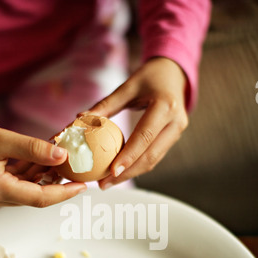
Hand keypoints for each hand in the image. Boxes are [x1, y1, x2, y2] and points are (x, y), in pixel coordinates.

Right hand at [0, 114, 86, 209]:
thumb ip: (32, 148)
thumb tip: (62, 156)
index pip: (39, 198)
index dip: (63, 193)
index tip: (82, 187)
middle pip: (34, 195)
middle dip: (55, 182)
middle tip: (73, 167)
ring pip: (26, 190)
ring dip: (42, 176)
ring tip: (57, 158)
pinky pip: (15, 185)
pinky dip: (28, 174)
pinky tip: (38, 159)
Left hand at [83, 57, 188, 188]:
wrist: (174, 74)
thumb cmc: (149, 77)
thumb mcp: (127, 86)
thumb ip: (106, 104)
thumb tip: (80, 119)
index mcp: (165, 106)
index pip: (145, 137)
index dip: (128, 156)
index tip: (111, 172)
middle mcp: (176, 122)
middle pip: (151, 156)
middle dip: (127, 173)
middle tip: (105, 183)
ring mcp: (177, 132)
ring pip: (154, 160)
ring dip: (131, 174)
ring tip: (109, 182)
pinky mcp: (173, 138)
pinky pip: (155, 156)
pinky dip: (137, 166)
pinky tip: (120, 172)